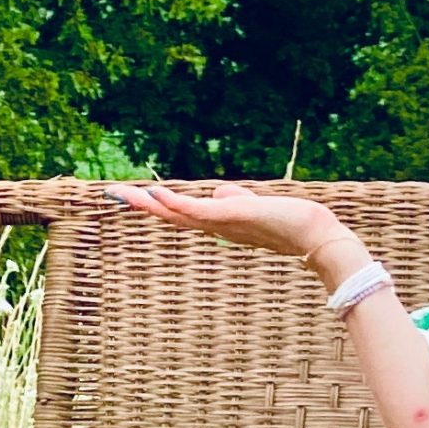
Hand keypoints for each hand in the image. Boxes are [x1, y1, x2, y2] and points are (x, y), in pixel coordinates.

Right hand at [106, 182, 348, 270]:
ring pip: (179, 214)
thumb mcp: (256, 206)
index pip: (183, 215)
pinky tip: (156, 192)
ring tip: (123, 193)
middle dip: (142, 206)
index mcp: (221, 225)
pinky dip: (175, 203)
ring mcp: (223, 223)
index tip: (133, 197)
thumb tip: (218, 191)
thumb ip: (235, 199)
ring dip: (149, 203)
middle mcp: (217, 228)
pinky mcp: (232, 216)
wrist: (315, 236)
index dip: (158, 207)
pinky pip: (197, 210)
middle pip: (173, 216)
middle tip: (113, 195)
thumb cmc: (291, 222)